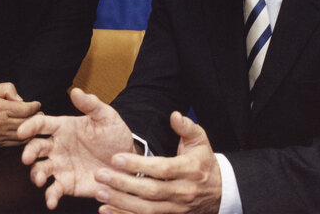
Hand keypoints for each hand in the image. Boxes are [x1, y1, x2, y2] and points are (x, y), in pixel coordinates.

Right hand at [0, 82, 40, 145]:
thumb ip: (8, 89)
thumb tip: (20, 99)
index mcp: (1, 108)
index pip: (26, 109)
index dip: (35, 106)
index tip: (36, 104)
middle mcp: (2, 123)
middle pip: (28, 123)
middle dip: (37, 118)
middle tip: (40, 114)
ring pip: (24, 136)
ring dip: (32, 130)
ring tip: (35, 124)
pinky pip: (15, 144)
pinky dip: (24, 139)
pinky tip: (26, 134)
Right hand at [18, 87, 134, 209]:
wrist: (127, 161)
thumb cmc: (114, 135)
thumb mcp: (106, 117)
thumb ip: (91, 104)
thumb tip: (76, 91)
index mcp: (63, 127)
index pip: (41, 125)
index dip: (29, 126)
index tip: (21, 131)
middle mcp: (57, 147)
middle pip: (35, 148)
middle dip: (28, 152)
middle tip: (27, 158)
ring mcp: (60, 166)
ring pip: (40, 170)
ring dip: (36, 175)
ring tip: (40, 180)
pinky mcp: (67, 184)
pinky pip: (54, 190)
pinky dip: (50, 197)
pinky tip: (51, 202)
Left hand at [93, 111, 221, 213]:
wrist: (220, 192)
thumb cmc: (204, 163)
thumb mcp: (200, 141)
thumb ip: (186, 127)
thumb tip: (174, 115)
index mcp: (190, 170)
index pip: (161, 169)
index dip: (138, 164)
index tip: (116, 158)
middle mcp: (183, 192)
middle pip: (150, 191)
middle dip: (123, 184)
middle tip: (100, 175)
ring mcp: (177, 209)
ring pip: (146, 210)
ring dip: (121, 203)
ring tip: (100, 193)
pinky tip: (107, 210)